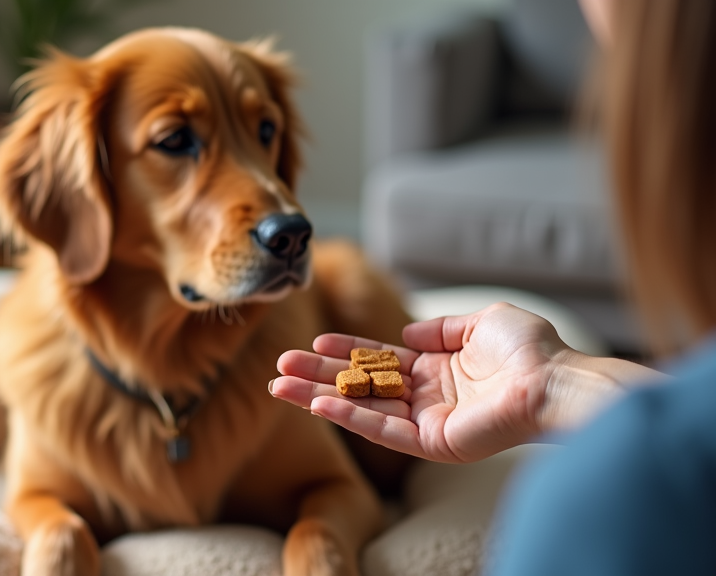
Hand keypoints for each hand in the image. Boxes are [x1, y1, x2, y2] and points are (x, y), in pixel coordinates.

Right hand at [272, 303, 595, 462]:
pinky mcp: (431, 442)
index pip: (381, 359)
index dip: (347, 350)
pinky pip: (382, 430)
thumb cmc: (529, 349)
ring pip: (362, 407)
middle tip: (281, 364)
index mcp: (438, 367)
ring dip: (319, 396)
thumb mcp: (482, 322)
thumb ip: (441, 328)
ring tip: (280, 384)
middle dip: (320, 373)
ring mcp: (426, 421)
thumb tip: (406, 333)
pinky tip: (318, 403)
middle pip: (361, 383)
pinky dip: (349, 416)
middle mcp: (427, 395)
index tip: (314, 341)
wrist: (553, 381)